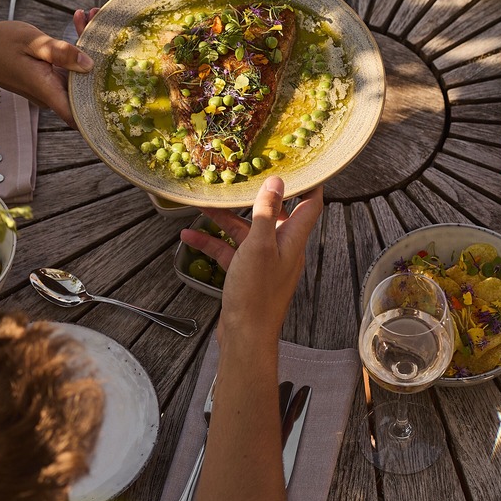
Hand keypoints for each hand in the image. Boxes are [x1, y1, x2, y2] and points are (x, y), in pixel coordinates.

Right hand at [0, 9, 96, 126]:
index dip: (101, 111)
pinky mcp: (47, 78)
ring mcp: (49, 87)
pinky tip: (78, 23)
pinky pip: (68, 66)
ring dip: (88, 46)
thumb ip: (60, 52)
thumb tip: (88, 64)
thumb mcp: (31, 41)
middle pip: (86, 85)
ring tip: (90, 16)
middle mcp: (51, 94)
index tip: (122, 92)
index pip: (80, 115)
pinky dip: (75, 47)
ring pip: (79, 72)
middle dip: (101, 56)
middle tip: (103, 24)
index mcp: (48, 89)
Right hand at [181, 176, 323, 343]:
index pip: (310, 205)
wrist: (245, 337)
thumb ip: (266, 212)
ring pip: (245, 232)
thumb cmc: (256, 294)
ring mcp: (263, 262)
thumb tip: (277, 181)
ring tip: (202, 205)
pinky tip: (189, 237)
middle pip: (271, 214)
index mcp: (292, 240)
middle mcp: (281, 248)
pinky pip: (230, 252)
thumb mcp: (259, 246)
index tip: (304, 163)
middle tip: (242, 176)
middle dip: (254, 196)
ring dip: (224, 220)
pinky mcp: (246, 275)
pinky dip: (212, 243)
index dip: (310, 183)